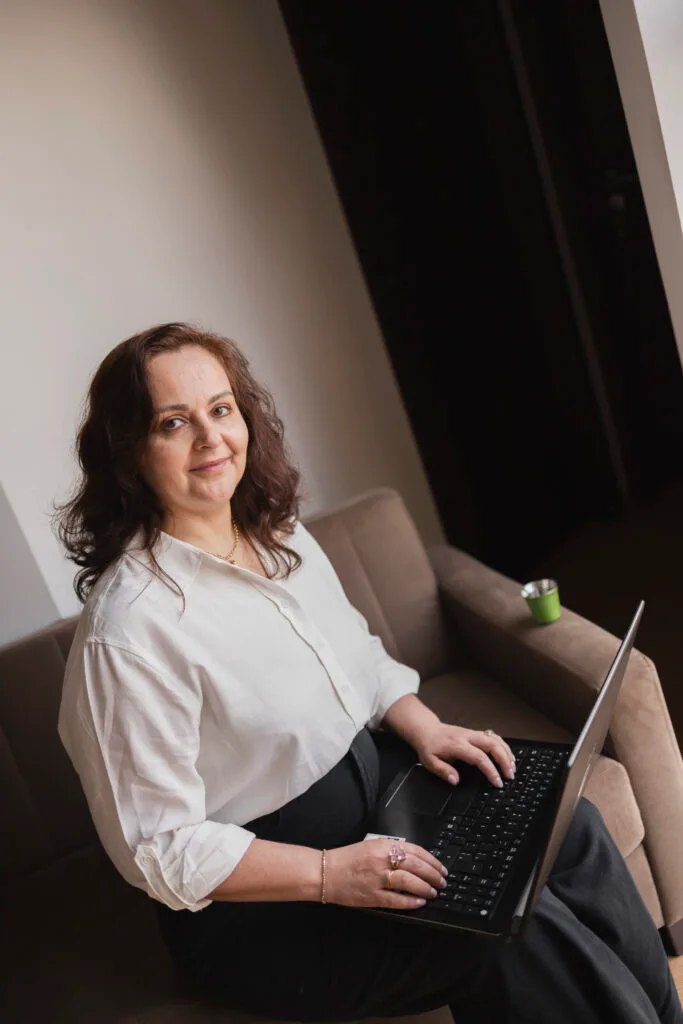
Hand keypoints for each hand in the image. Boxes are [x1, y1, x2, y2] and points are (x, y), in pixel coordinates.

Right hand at [325, 839, 446, 909]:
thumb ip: (390, 851)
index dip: (431, 860)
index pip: (415, 851)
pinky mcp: (371, 896)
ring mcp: (376, 878)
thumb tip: (415, 860)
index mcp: (382, 845)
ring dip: (425, 888)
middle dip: (433, 875)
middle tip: (442, 881)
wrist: (324, 872)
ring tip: (433, 892)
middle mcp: (381, 859)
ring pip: (409, 882)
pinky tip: (419, 902)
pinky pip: (396, 900)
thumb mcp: (370, 847)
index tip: (440, 867)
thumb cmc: (346, 859)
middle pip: (416, 866)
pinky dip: (410, 901)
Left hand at [413, 723, 515, 787]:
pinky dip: (503, 746)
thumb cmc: (429, 746)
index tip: (497, 782)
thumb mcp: (429, 761)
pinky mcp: (476, 733)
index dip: (491, 770)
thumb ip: (443, 771)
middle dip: (504, 760)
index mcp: (457, 745)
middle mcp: (468, 737)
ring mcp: (473, 733)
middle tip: (510, 776)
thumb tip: (455, 780)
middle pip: (492, 745)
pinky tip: (508, 756)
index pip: (479, 757)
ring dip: (507, 753)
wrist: (426, 730)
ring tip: (512, 768)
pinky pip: (494, 737)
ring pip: (495, 739)